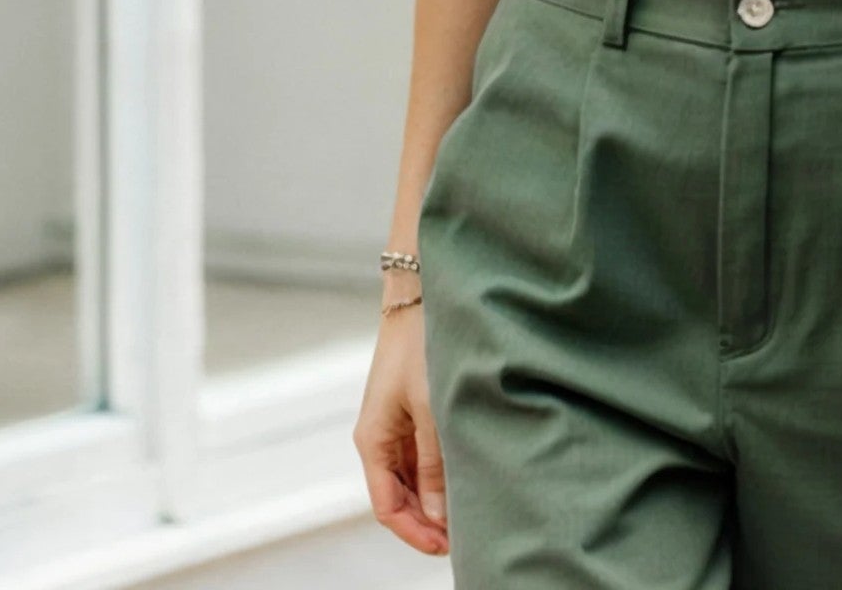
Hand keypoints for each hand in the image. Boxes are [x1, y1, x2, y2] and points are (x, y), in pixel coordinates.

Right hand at [353, 300, 448, 556]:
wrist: (420, 294)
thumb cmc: (422, 345)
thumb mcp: (431, 409)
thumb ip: (435, 464)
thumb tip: (438, 516)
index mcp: (373, 440)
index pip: (387, 507)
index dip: (415, 533)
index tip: (447, 548)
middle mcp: (379, 437)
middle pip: (399, 497)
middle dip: (427, 520)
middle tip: (465, 535)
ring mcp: (394, 424)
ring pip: (411, 478)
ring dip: (434, 497)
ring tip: (469, 509)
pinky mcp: (410, 410)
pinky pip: (420, 455)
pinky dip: (439, 472)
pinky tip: (464, 476)